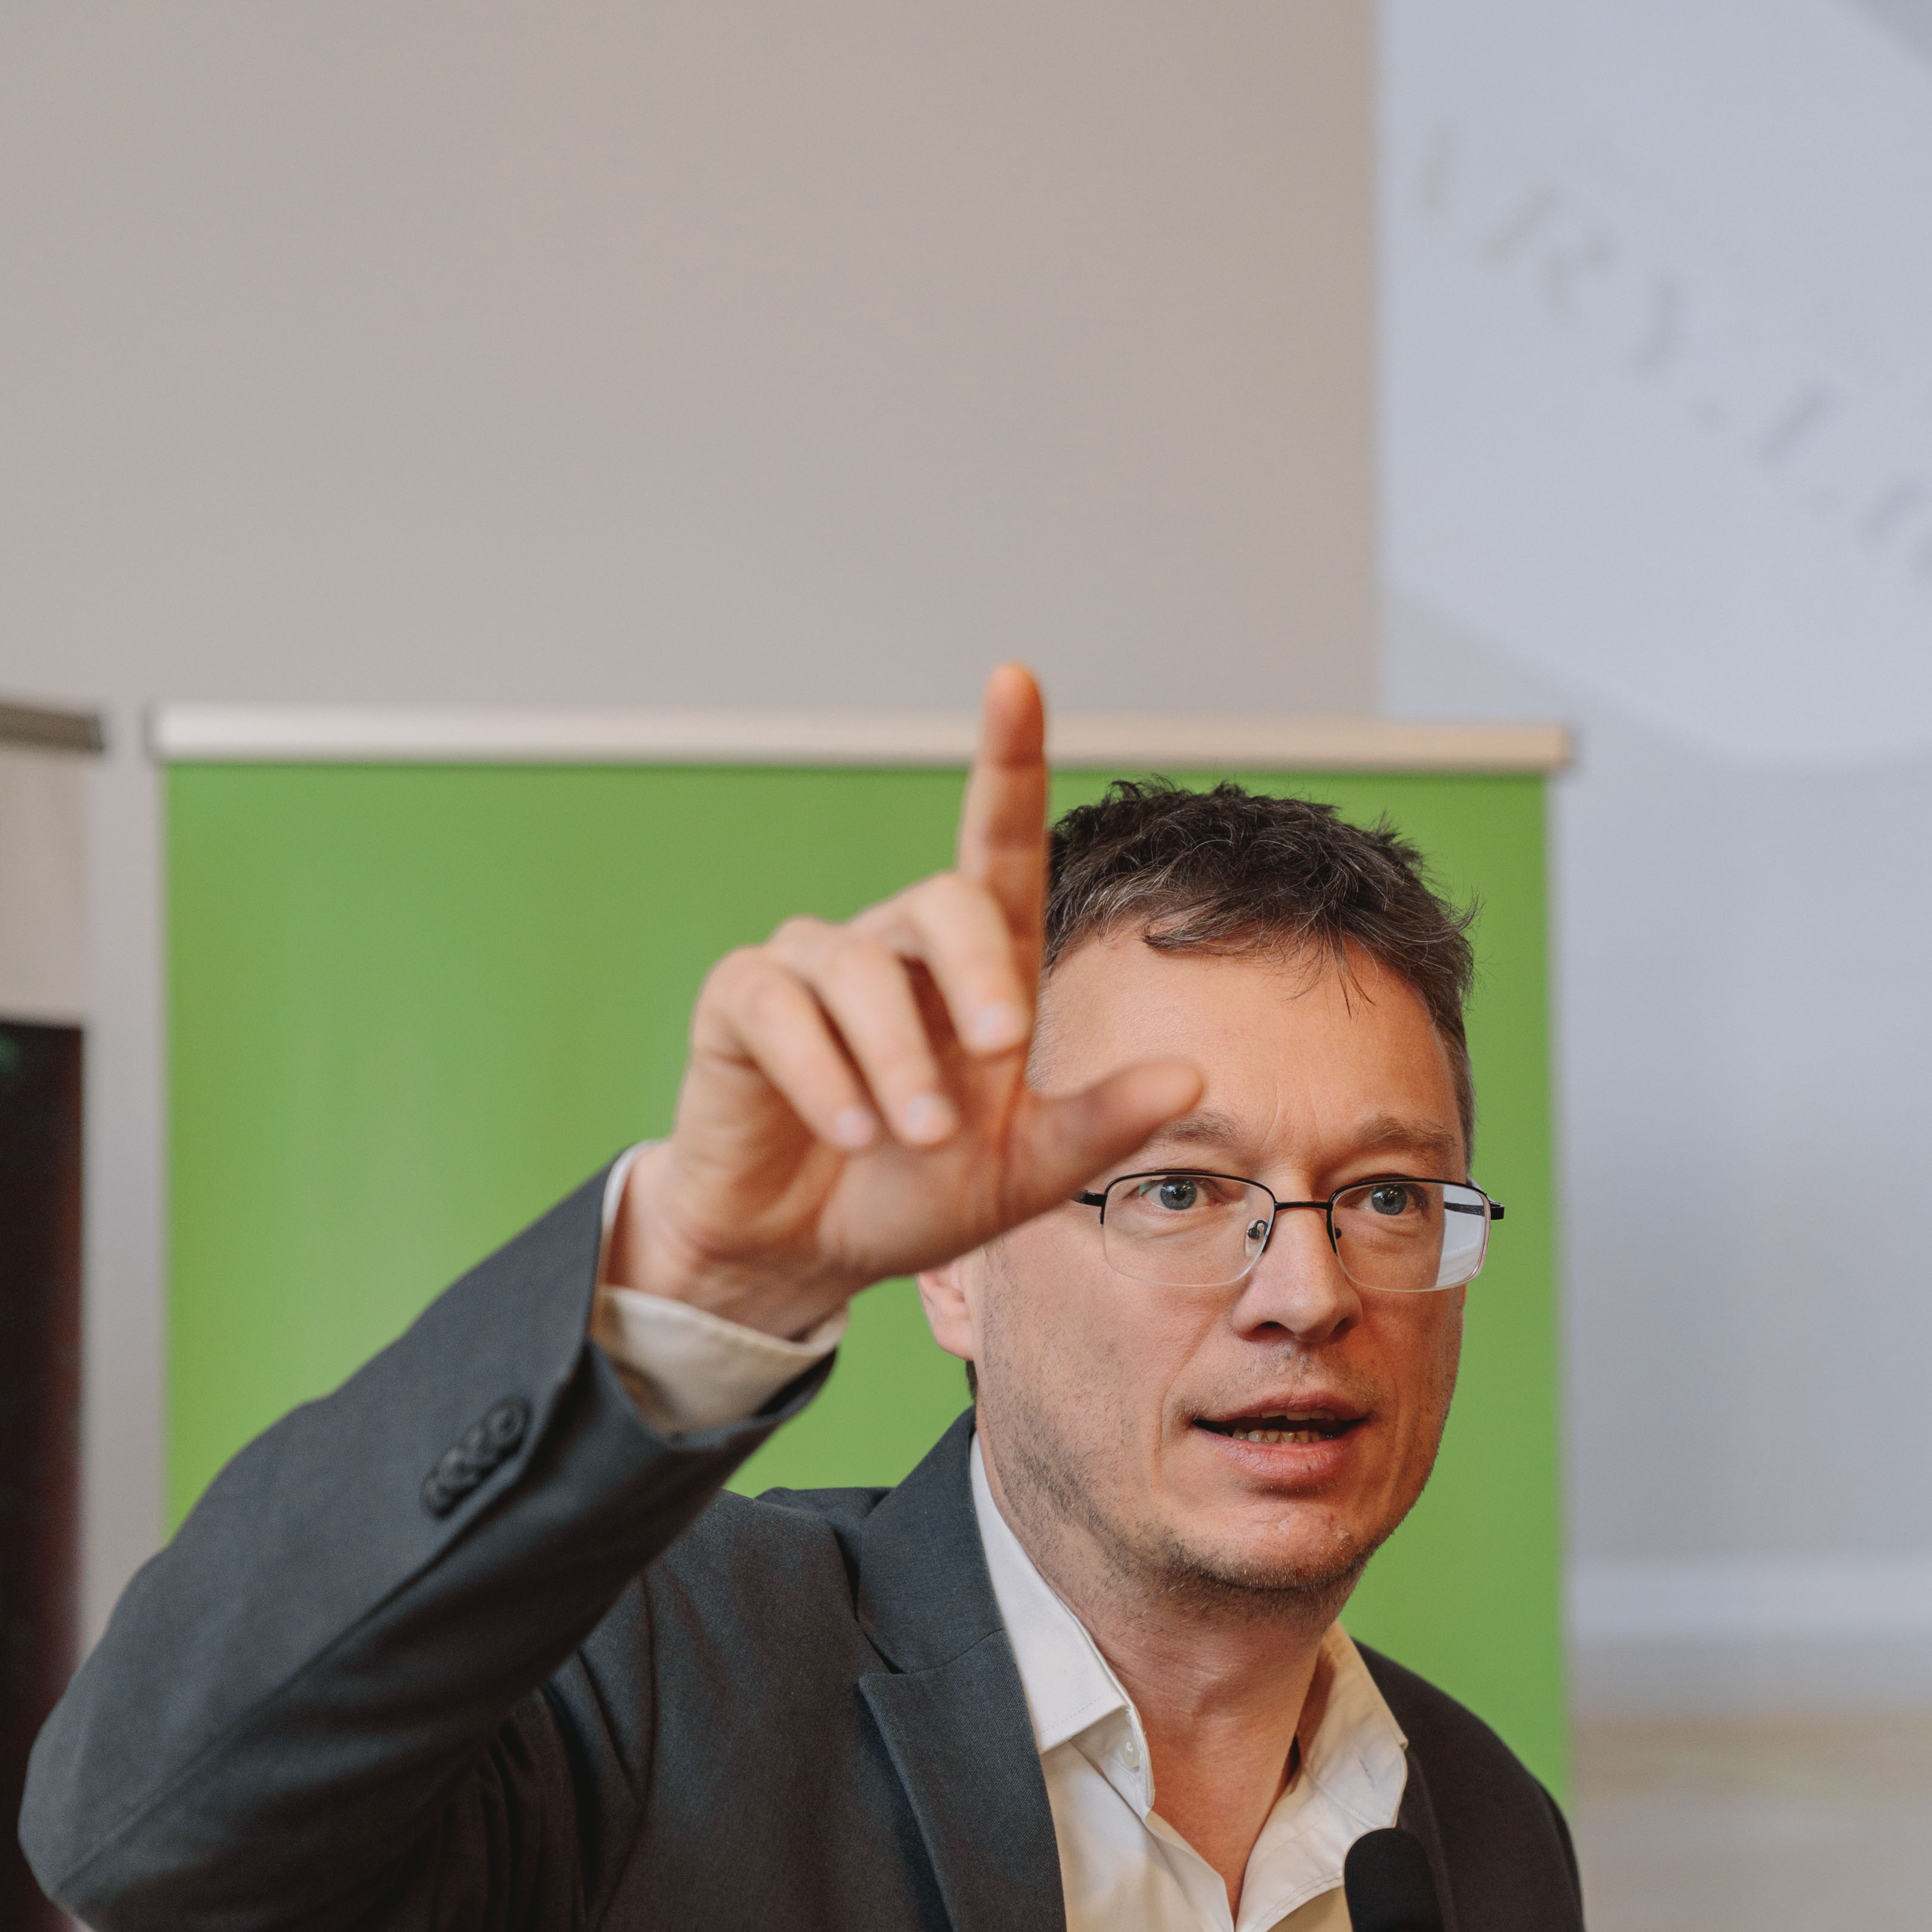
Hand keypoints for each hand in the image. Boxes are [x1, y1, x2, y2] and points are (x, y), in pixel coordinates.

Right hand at [611, 665, 1201, 1333]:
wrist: (805, 1251)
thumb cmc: (914, 1193)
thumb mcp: (1022, 1175)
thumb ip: (1099, 1126)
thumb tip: (1191, 1074)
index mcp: (975, 971)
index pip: (996, 844)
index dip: (1005, 759)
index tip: (1013, 679)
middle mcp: (897, 948)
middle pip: (946, 899)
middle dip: (978, 974)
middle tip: (999, 1056)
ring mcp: (812, 967)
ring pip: (859, 967)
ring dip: (897, 1059)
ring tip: (908, 1137)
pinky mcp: (740, 1002)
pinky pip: (778, 1007)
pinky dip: (822, 1074)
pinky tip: (846, 1130)